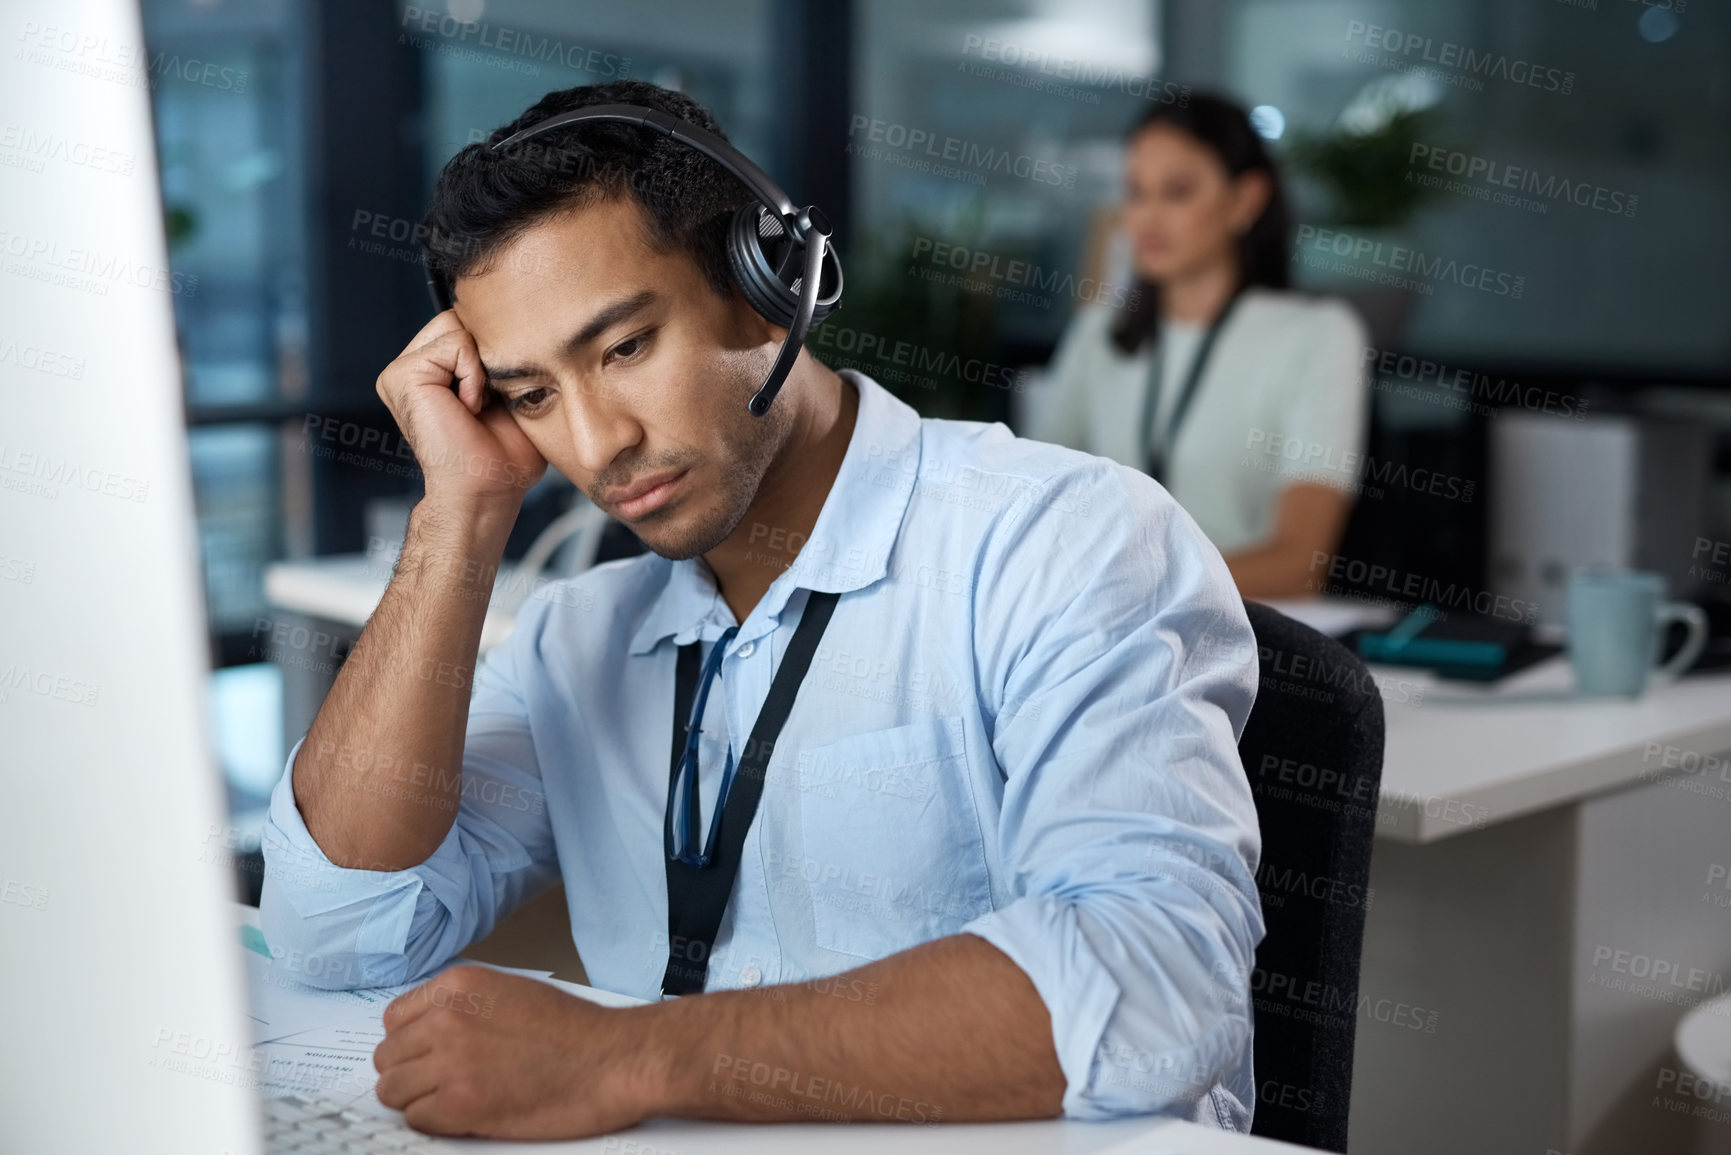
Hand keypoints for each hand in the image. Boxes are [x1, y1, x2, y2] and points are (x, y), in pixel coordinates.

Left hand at [373, 965, 662, 1137]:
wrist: (610, 1060)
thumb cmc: (574, 1030)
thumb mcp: (511, 992)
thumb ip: (464, 1005)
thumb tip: (428, 1031)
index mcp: (459, 985)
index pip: (394, 1019)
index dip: (410, 1042)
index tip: (425, 1055)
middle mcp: (447, 1018)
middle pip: (388, 1057)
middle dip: (410, 1072)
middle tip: (440, 1082)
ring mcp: (450, 1062)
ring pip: (393, 1091)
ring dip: (417, 1099)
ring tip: (451, 1100)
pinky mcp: (460, 1104)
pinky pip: (416, 1119)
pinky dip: (435, 1122)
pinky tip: (465, 1114)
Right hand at [376, 312, 547, 511]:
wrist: (488, 489)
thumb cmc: (504, 454)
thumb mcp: (508, 391)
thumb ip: (498, 354)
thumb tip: (511, 317)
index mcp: (432, 370)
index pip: (468, 322)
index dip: (494, 351)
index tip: (495, 396)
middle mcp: (411, 366)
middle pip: (461, 317)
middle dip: (487, 354)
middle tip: (486, 401)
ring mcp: (401, 370)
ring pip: (457, 325)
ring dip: (481, 367)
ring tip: (476, 405)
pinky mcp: (402, 375)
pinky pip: (455, 344)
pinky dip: (474, 376)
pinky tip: (468, 407)